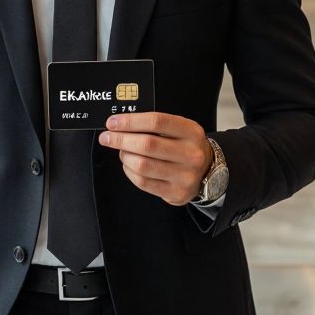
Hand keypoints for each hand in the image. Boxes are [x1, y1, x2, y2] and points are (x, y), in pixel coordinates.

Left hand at [98, 112, 212, 205]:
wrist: (207, 172)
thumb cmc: (186, 147)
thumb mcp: (179, 130)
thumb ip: (154, 126)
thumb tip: (121, 125)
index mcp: (191, 132)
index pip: (157, 122)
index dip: (131, 121)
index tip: (113, 122)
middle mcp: (191, 154)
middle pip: (147, 144)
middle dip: (121, 140)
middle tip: (107, 137)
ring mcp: (185, 175)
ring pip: (142, 165)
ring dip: (125, 156)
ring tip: (122, 152)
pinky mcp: (176, 193)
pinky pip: (143, 182)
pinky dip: (130, 172)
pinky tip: (129, 165)